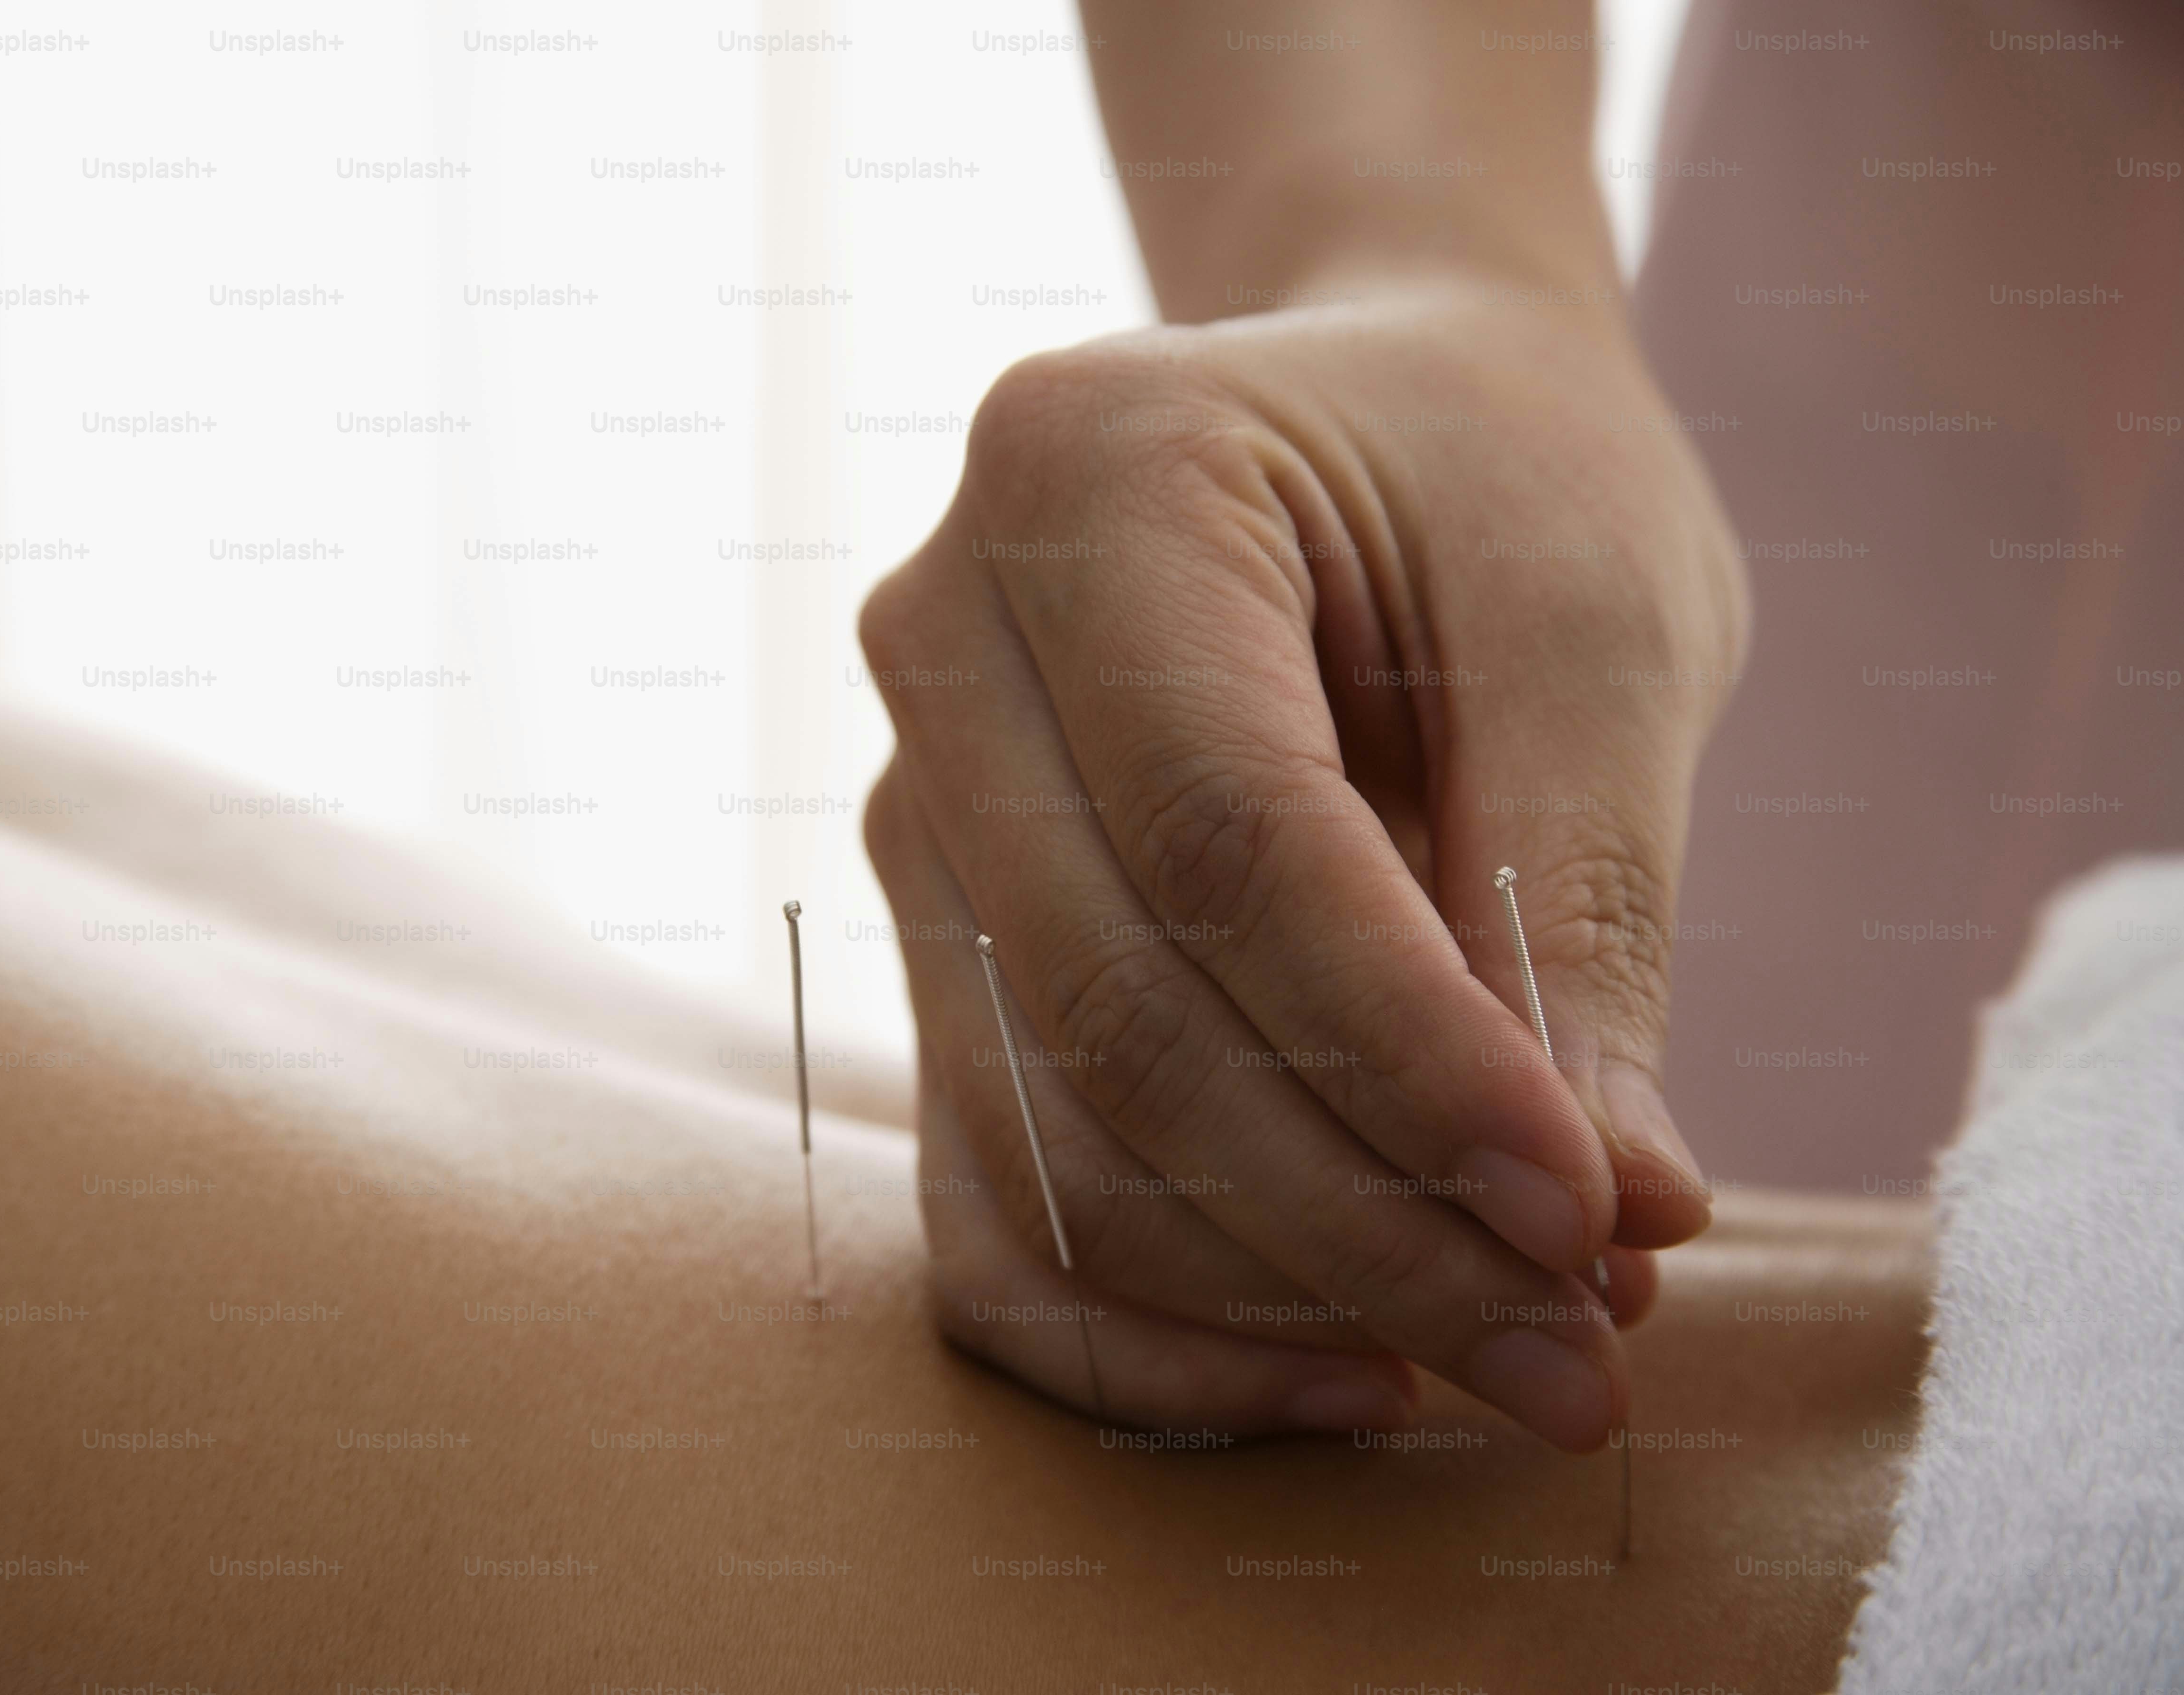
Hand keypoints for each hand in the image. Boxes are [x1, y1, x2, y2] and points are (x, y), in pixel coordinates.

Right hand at [858, 276, 1746, 1449]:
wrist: (1370, 423)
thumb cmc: (1498, 480)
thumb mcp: (1594, 621)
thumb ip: (1578, 898)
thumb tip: (1616, 1212)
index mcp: (1087, 473)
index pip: (1228, 833)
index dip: (1410, 1052)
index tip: (1600, 1219)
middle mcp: (944, 637)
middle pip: (1121, 1009)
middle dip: (1366, 1220)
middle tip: (1587, 1353)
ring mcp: (913, 804)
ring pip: (1051, 1136)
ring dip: (1285, 1297)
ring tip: (1520, 1356)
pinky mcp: (936, 946)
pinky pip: (987, 1199)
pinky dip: (1148, 1331)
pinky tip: (1338, 1373)